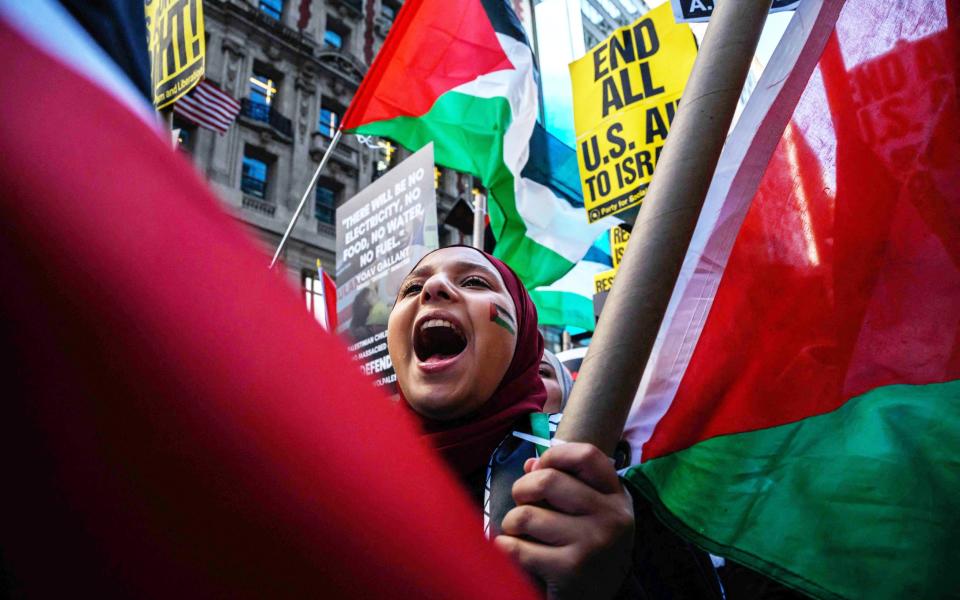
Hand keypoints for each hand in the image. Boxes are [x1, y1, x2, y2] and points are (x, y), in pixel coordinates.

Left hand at [494, 442, 634, 599]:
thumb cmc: (587, 547)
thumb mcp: (589, 513)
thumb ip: (564, 483)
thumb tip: (531, 464)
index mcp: (617, 497)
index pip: (587, 455)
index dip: (555, 455)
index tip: (540, 468)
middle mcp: (611, 518)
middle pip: (549, 480)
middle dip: (521, 489)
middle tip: (521, 502)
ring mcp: (592, 544)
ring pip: (527, 515)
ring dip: (511, 523)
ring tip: (518, 531)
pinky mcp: (570, 570)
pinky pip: (518, 548)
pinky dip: (504, 547)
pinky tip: (510, 549)